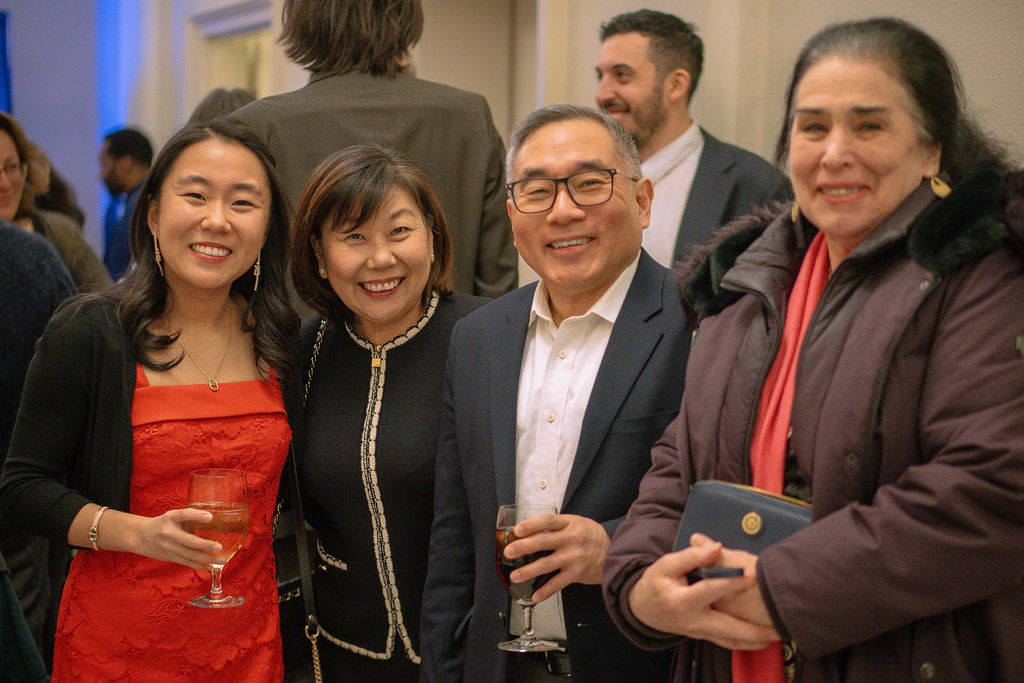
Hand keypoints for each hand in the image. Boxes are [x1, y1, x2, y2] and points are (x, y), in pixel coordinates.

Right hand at [131, 507, 225, 570]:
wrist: (142, 537)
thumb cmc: (164, 524)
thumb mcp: (173, 516)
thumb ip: (189, 517)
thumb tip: (215, 519)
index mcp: (170, 518)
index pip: (183, 515)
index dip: (196, 515)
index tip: (210, 516)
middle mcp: (168, 533)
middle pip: (187, 540)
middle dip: (204, 545)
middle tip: (219, 547)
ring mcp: (168, 547)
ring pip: (189, 555)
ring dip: (206, 559)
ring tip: (222, 560)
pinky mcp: (170, 557)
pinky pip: (186, 562)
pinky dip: (199, 565)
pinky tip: (211, 566)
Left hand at [503, 513, 609, 602]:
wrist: (614, 553)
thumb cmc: (591, 537)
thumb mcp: (577, 523)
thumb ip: (557, 527)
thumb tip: (530, 532)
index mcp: (570, 524)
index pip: (548, 521)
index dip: (531, 525)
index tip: (517, 530)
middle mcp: (571, 539)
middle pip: (543, 542)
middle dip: (523, 547)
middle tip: (509, 552)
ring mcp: (574, 557)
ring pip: (547, 564)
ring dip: (529, 571)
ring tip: (515, 576)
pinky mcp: (577, 573)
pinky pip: (558, 583)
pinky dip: (546, 591)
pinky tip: (535, 596)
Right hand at [626, 535, 778, 650]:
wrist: (643, 609)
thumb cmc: (656, 583)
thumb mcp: (666, 565)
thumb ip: (691, 556)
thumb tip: (715, 546)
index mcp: (682, 601)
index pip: (709, 590)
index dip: (731, 582)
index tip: (751, 575)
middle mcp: (693, 621)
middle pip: (727, 628)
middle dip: (753, 630)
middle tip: (776, 627)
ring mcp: (699, 632)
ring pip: (730, 641)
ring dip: (754, 640)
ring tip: (776, 635)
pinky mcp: (704, 636)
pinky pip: (727, 642)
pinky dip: (745, 643)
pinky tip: (762, 641)